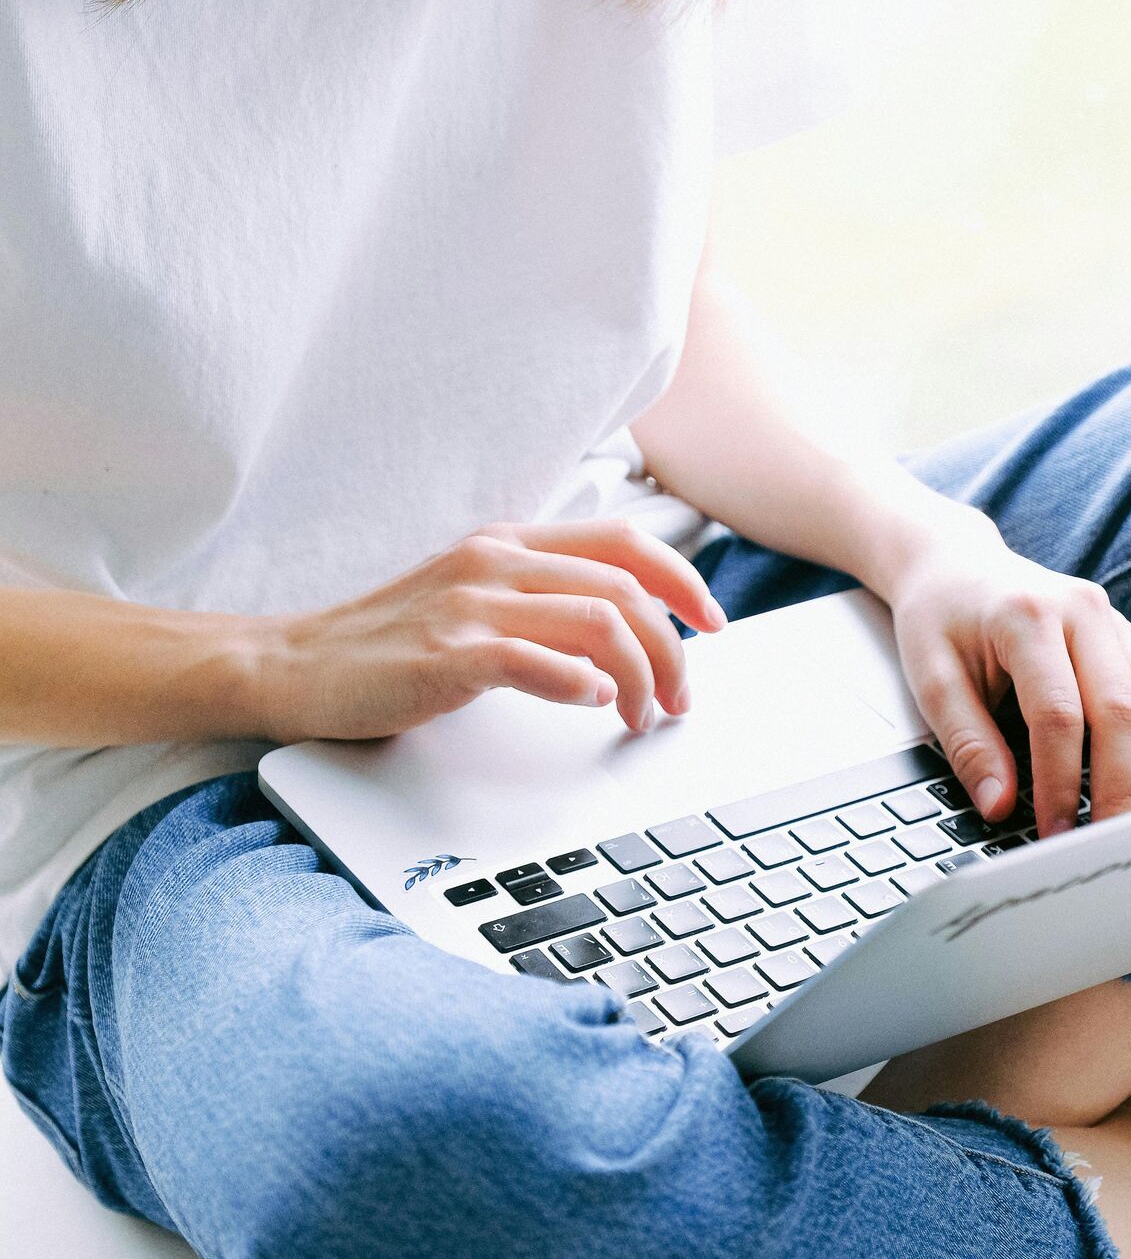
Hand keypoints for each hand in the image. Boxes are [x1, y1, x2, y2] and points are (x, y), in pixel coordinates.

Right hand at [261, 518, 726, 742]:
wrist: (290, 666)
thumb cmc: (385, 646)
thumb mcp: (471, 603)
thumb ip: (536, 602)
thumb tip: (617, 631)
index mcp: (506, 544)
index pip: (623, 542)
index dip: (682, 579)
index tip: (712, 622)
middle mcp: (493, 562)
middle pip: (624, 587)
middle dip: (673, 648)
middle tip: (682, 697)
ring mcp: (467, 606)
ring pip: (595, 622)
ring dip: (639, 677)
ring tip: (643, 717)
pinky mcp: (444, 655)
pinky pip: (532, 661)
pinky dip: (578, 684)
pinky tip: (596, 703)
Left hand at [887, 521, 1130, 836]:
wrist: (957, 565)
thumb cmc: (940, 619)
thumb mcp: (932, 679)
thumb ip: (967, 743)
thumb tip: (999, 805)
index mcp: (1028, 615)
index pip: (1059, 714)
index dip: (1060, 781)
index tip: (1053, 832)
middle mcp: (1085, 611)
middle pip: (1126, 711)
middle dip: (1120, 788)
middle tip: (1104, 843)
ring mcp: (1116, 624)